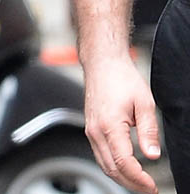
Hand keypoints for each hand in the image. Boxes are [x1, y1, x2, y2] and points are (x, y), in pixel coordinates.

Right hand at [82, 55, 160, 193]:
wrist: (102, 62)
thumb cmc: (121, 77)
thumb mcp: (144, 102)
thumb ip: (149, 131)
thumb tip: (152, 155)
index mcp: (109, 125)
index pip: (123, 163)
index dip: (139, 179)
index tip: (153, 186)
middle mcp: (95, 130)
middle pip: (112, 170)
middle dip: (132, 184)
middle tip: (149, 189)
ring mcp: (90, 130)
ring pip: (104, 165)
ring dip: (122, 179)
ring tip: (140, 183)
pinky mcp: (90, 128)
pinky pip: (100, 155)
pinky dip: (113, 168)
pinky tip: (126, 169)